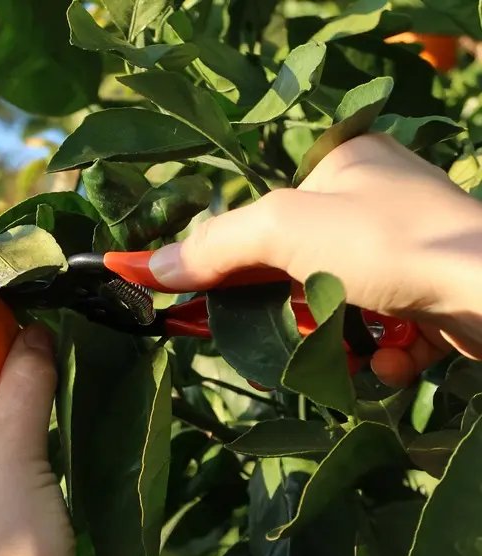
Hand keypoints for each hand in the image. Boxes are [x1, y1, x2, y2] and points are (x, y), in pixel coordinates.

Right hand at [148, 134, 481, 386]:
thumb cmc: (390, 242)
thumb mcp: (283, 229)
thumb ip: (215, 246)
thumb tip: (149, 267)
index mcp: (346, 163)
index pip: (268, 210)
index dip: (233, 255)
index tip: (201, 294)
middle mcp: (382, 202)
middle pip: (300, 265)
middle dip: (288, 309)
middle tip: (273, 334)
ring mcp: (413, 254)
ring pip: (340, 308)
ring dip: (333, 342)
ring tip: (343, 355)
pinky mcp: (438, 303)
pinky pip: (385, 337)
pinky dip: (378, 358)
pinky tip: (390, 360)